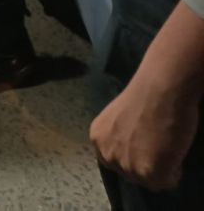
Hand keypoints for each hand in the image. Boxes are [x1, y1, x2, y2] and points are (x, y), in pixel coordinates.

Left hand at [91, 72, 198, 190]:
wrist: (159, 89)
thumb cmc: (144, 95)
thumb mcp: (119, 119)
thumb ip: (119, 136)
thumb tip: (131, 147)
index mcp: (97, 137)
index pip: (113, 162)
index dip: (132, 157)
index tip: (144, 147)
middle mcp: (107, 154)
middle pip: (130, 175)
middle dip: (145, 165)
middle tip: (159, 147)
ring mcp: (127, 166)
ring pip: (148, 182)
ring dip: (160, 169)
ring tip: (167, 148)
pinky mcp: (149, 172)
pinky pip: (166, 183)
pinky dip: (175, 171)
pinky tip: (174, 151)